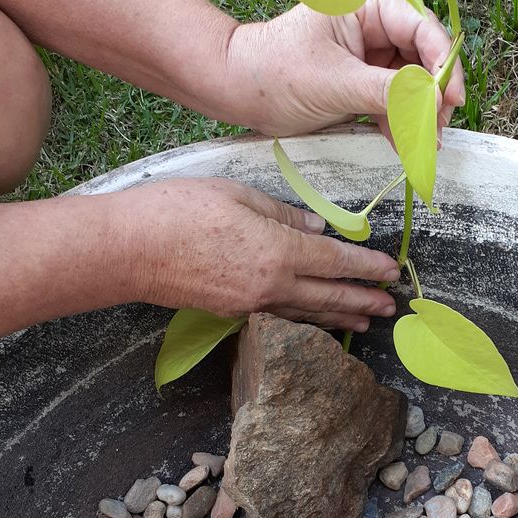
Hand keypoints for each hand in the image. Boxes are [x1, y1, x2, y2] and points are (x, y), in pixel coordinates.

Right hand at [126, 178, 399, 331]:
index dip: (366, 267)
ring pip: (307, 313)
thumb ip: (282, 214)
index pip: (336, 261)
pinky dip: (306, 319)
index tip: (391, 272)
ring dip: (340, 318)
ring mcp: (251, 305)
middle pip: (329, 296)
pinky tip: (316, 320)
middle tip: (391, 307)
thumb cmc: (177, 210)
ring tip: (365, 322)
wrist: (126, 250)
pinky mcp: (231, 312)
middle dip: (363, 300)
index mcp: (278, 251)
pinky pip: (282, 316)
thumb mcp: (236, 195)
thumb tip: (316, 228)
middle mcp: (271, 285)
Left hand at [221, 0, 464, 137]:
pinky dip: (401, 123)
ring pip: (412, 82)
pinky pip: (393, 101)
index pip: (420, 27)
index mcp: (365, 4)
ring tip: (425, 143)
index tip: (453, 98)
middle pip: (422, 56)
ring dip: (420, 113)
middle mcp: (373, 25)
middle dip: (433, 93)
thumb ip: (389, 92)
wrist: (237, 93)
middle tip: (439, 128)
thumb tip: (433, 103)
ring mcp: (369, 55)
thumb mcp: (336, 83)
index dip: (443, 62)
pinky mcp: (362, 82)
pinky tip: (407, 145)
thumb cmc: (274, 74)